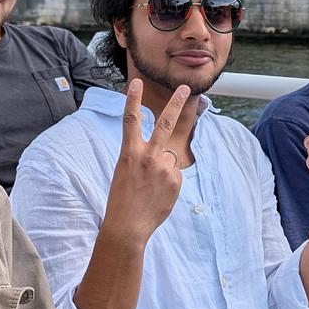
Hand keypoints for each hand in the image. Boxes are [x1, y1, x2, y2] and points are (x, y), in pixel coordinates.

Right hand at [102, 79, 190, 245]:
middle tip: (186, 88)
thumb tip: (166, 154)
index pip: (131, 120)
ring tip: (151, 186)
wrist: (128, 226)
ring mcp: (164, 169)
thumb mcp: (125, 171)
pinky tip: (158, 194)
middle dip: (176, 103)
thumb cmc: (122, 199)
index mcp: (129, 153)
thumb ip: (143, 157)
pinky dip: (169, 182)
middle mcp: (148, 157)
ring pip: (170, 156)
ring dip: (163, 167)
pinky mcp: (176, 181)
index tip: (136, 83)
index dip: (132, 99)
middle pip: (165, 123)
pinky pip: (175, 174)